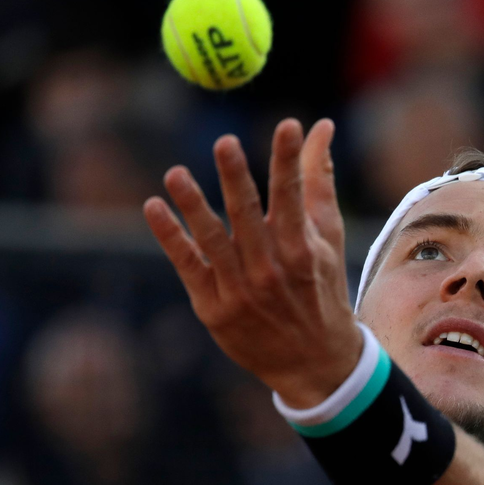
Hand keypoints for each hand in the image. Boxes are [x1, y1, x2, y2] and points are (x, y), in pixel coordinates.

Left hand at [143, 118, 360, 407]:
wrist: (314, 359)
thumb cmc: (321, 287)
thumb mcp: (328, 237)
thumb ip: (318, 180)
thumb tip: (320, 127)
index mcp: (302, 248)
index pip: (293, 195)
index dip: (289, 159)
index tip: (288, 125)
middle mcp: (271, 268)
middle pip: (248, 215)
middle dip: (237, 178)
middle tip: (224, 143)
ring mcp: (240, 290)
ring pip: (213, 240)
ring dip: (193, 206)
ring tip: (174, 174)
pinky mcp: (213, 307)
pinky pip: (188, 266)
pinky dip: (171, 237)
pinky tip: (155, 208)